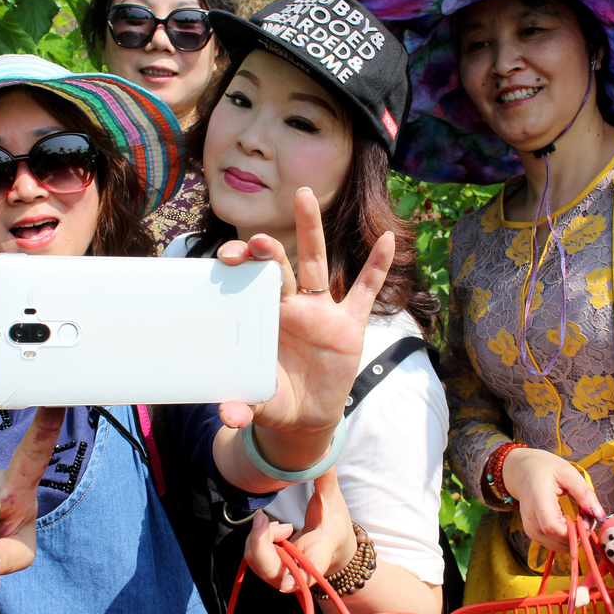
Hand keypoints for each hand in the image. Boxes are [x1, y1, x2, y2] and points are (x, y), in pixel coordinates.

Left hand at [215, 188, 393, 468]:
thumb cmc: (276, 401)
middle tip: (254, 237)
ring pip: (317, 263)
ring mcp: (322, 312)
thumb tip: (228, 417)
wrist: (306, 417)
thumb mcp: (260, 405)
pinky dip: (377, 267)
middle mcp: (292, 307)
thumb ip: (244, 407)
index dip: (240, 267)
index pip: (251, 284)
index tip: (226, 258)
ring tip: (304, 196)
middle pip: (280, 266)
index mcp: (266, 319)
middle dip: (266, 248)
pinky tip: (387, 242)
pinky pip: (366, 291)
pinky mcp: (350, 325)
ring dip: (310, 229)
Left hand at [244, 470, 355, 592]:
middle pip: (272, 569)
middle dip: (260, 543)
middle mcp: (300, 572)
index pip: (309, 569)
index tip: (286, 585)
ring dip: (259, 538)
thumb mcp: (334, 502)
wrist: (336, 552)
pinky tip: (275, 531)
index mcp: (320, 555)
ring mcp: (283, 575)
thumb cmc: (335, 527)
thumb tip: (322, 451)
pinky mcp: (272, 571)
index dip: (298, 579)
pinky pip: (253, 557)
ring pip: (257, 562)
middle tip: (263, 520)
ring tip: (280, 526)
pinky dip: (258, 539)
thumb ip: (326, 479)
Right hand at [503, 447, 604, 552]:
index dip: (574, 531)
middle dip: (579, 534)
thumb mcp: (567, 473)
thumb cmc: (544, 469)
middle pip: (557, 540)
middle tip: (587, 517)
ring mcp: (530, 529)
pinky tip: (570, 522)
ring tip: (578, 518)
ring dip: (574, 537)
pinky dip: (566, 538)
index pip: (553, 527)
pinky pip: (554, 543)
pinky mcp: (533, 534)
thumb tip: (600, 516)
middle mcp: (530, 519)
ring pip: (558, 546)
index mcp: (537, 500)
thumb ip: (584, 493)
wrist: (521, 471)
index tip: (587, 521)